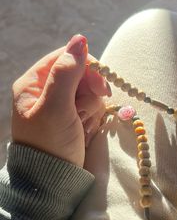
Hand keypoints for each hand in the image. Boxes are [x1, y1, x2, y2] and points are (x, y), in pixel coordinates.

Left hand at [11, 35, 110, 166]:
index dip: (86, 67)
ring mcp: (60, 103)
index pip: (65, 57)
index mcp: (33, 82)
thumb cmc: (50, 144)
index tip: (100, 86)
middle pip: (80, 73)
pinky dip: (92, 116)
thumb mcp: (56, 107)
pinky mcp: (72, 115)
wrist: (53, 180)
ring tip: (82, 125)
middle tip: (88, 110)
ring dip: (91, 107)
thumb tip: (80, 39)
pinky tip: (84, 129)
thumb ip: (67, 73)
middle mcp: (45, 90)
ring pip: (88, 89)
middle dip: (89, 91)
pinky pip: (91, 104)